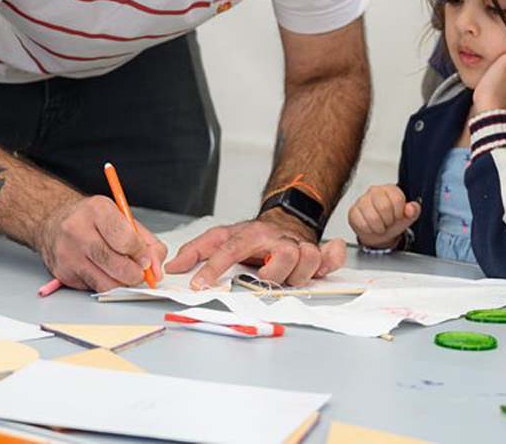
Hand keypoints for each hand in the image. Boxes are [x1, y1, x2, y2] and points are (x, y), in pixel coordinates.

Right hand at [37, 195, 166, 291]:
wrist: (54, 222)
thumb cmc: (92, 221)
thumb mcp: (122, 219)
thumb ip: (146, 242)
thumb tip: (157, 269)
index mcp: (97, 210)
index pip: (125, 239)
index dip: (141, 254)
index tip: (146, 260)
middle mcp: (78, 230)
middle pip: (116, 264)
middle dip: (135, 274)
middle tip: (140, 273)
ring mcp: (68, 253)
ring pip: (105, 282)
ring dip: (121, 283)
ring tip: (124, 274)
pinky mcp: (63, 272)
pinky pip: (93, 288)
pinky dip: (105, 284)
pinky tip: (105, 273)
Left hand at [165, 212, 347, 289]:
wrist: (283, 219)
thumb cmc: (252, 236)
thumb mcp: (222, 237)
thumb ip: (196, 251)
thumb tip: (173, 267)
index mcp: (250, 234)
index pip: (229, 249)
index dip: (214, 267)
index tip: (199, 285)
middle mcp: (277, 239)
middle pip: (283, 255)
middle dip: (275, 272)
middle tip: (266, 280)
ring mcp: (299, 245)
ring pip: (308, 259)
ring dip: (300, 274)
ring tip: (288, 279)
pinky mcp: (317, 251)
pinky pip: (331, 255)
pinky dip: (332, 259)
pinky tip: (323, 266)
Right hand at [349, 185, 420, 248]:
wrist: (378, 233)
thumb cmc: (392, 222)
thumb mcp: (406, 217)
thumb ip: (414, 210)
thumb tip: (411, 208)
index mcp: (390, 189)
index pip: (397, 199)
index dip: (399, 212)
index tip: (397, 216)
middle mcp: (375, 191)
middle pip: (384, 207)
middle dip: (388, 220)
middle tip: (387, 222)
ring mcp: (362, 200)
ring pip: (373, 217)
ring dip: (379, 227)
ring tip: (380, 225)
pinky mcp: (353, 211)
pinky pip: (362, 223)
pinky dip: (369, 230)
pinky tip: (370, 227)